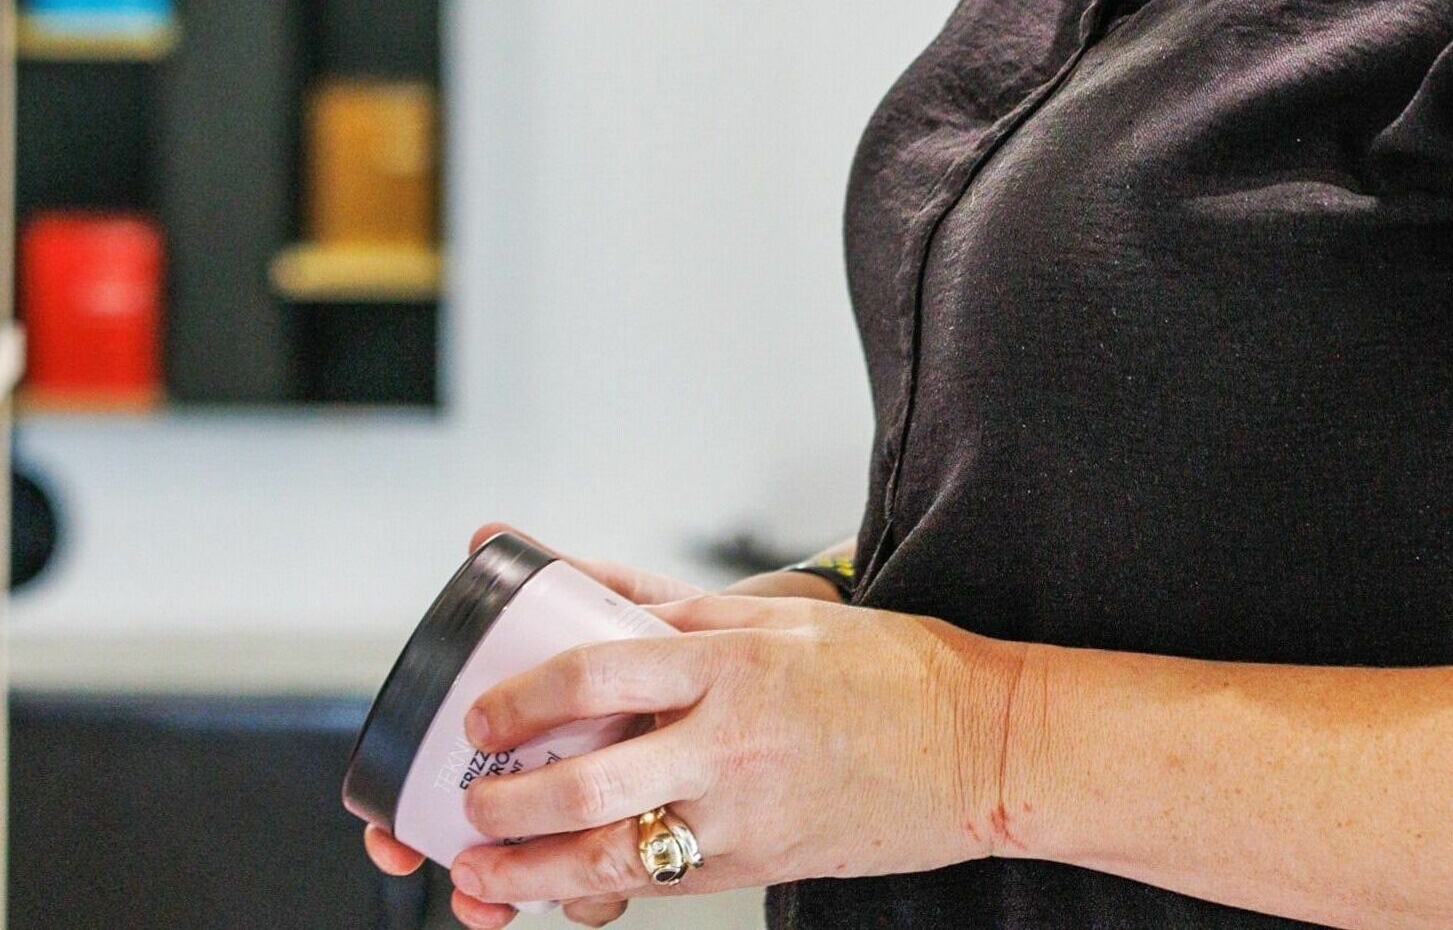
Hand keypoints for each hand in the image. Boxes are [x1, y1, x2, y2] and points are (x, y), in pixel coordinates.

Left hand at [437, 588, 1025, 917]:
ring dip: (534, 871)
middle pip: (588, 782)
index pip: (594, 672)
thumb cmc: (888, 670)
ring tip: (485, 869)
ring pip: (614, 854)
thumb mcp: (775, 615)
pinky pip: (663, 882)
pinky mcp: (761, 866)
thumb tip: (559, 566)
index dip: (519, 698)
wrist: (982, 745)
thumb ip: (658, 599)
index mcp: (733, 659)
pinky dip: (604, 886)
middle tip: (469, 800)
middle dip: (508, 804)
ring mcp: (746, 813)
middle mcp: (731, 740)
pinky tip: (567, 885)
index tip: (481, 713)